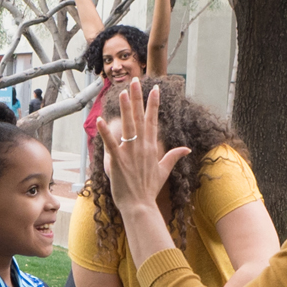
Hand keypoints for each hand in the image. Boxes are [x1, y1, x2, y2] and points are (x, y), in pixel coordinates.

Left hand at [100, 79, 187, 217]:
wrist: (141, 206)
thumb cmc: (149, 189)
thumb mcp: (164, 171)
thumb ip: (173, 156)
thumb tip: (186, 149)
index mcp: (151, 147)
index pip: (152, 120)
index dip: (153, 104)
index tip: (155, 89)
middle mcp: (142, 147)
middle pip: (139, 118)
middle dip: (138, 98)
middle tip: (135, 81)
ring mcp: (130, 153)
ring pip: (127, 126)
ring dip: (125, 109)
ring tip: (122, 92)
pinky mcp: (118, 162)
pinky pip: (111, 144)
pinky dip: (105, 133)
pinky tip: (100, 120)